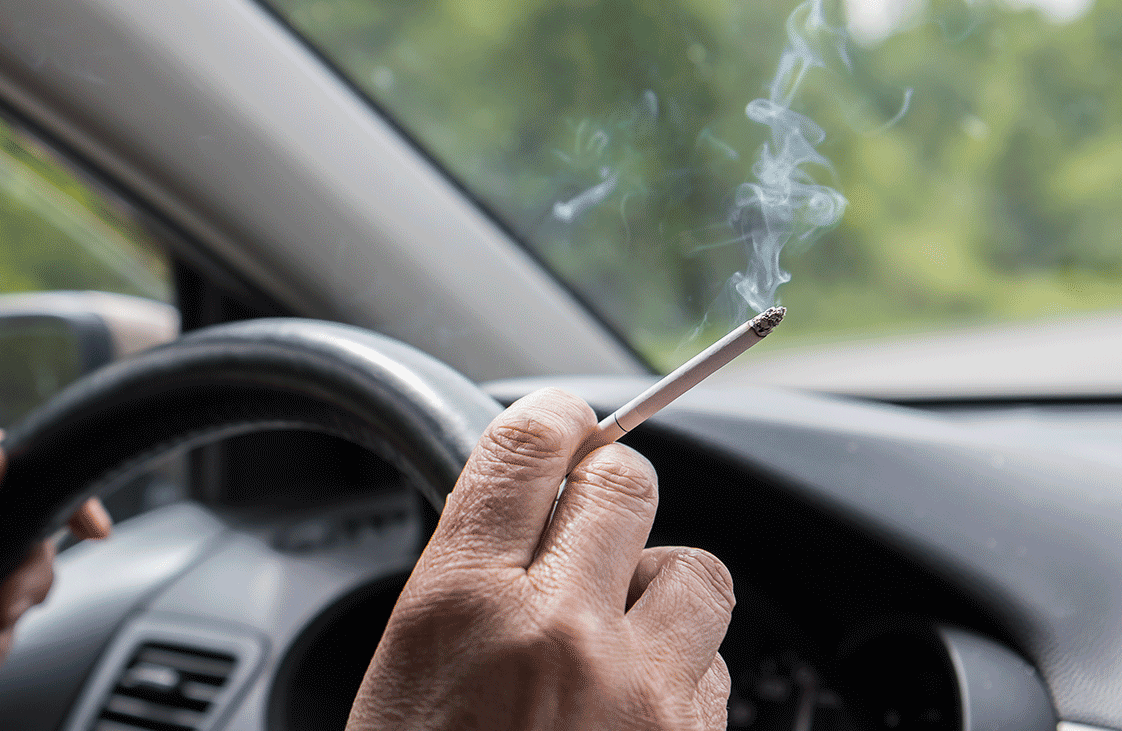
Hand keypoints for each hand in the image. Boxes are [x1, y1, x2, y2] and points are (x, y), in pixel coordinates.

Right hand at [349, 389, 734, 729]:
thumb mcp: (405, 679)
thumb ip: (467, 584)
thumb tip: (527, 510)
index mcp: (462, 606)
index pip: (528, 446)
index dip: (553, 419)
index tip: (564, 422)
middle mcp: (561, 632)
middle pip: (628, 480)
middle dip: (610, 489)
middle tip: (586, 523)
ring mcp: (644, 693)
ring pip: (697, 570)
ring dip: (660, 583)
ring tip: (617, 631)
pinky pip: (717, 663)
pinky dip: (683, 669)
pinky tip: (636, 706)